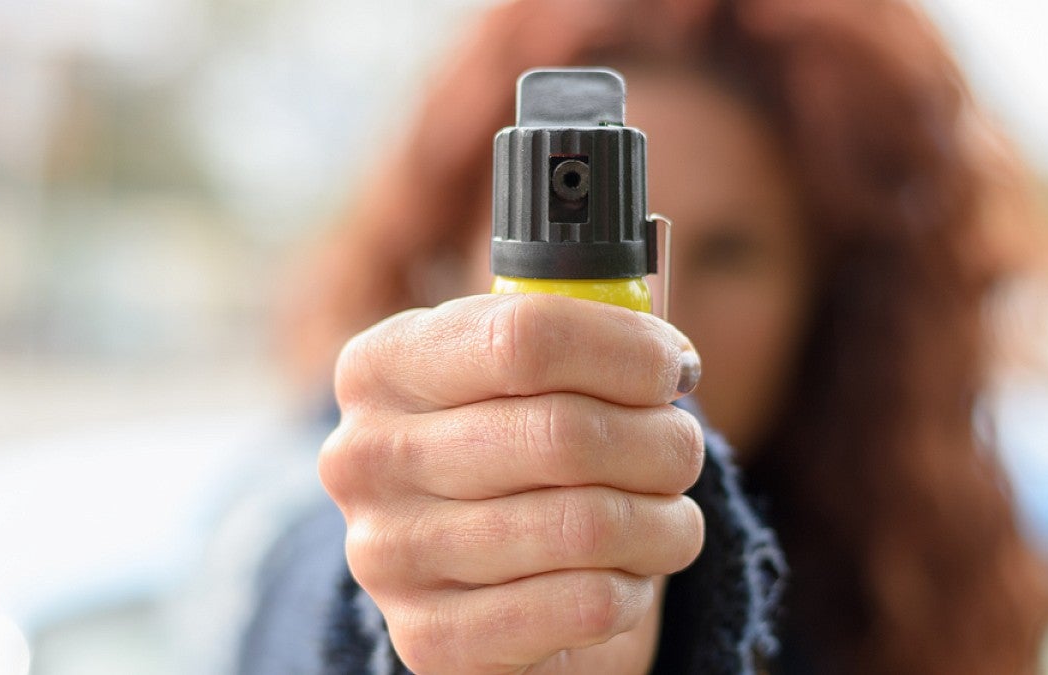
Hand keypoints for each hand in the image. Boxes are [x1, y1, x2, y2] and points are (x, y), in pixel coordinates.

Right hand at [320, 293, 705, 673]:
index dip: (629, 351)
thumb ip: (581, 335)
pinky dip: (632, 588)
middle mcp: (366, 457)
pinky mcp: (431, 639)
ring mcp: (389, 555)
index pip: (527, 338)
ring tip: (667, 514)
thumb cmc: (514, 446)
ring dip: (663, 520)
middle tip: (681, 450)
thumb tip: (668, 358)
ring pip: (588, 524)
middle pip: (565, 434)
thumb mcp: (524, 372)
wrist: (467, 574)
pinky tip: (624, 575)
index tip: (675, 369)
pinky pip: (585, 605)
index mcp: (382, 365)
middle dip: (662, 442)